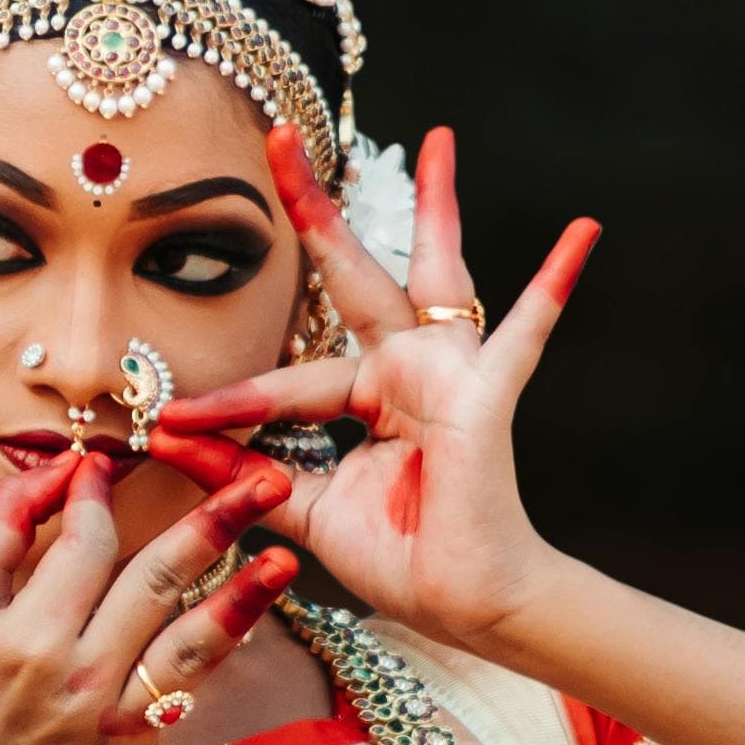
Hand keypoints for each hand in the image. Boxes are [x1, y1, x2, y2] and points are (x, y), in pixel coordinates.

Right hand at [0, 449, 326, 744]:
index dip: (103, 496)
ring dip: (243, 609)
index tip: (114, 465)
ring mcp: (116, 741)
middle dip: (211, 526)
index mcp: (30, 637)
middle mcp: (80, 686)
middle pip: (156, 588)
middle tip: (263, 478)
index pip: (89, 546)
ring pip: (192, 662)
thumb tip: (59, 471)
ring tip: (287, 560)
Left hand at [151, 124, 599, 653]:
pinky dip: (552, 283)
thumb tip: (170, 444)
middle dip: (312, 211)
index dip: (226, 406)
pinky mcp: (488, 394)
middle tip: (277, 139)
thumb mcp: (305, 509)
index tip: (163, 422)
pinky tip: (581, 231)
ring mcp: (450, 374)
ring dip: (436, 207)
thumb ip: (246, 475)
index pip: (285, 382)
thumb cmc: (402, 558)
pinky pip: (522, 333)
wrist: (466, 605)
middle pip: (350, 277)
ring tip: (437, 142)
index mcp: (365, 396)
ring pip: (433, 276)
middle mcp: (406, 370)